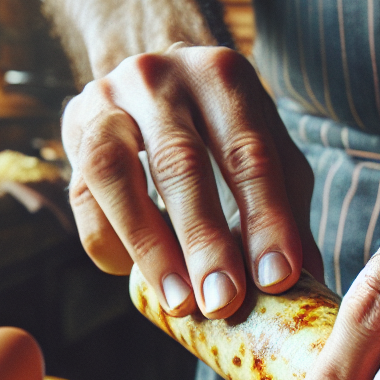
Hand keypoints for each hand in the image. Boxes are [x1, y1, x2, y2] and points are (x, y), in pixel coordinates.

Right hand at [61, 44, 322, 317]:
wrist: (157, 81)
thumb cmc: (224, 131)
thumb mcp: (266, 157)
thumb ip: (286, 213)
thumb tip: (307, 288)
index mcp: (223, 78)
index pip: (249, 153)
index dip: (265, 219)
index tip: (277, 280)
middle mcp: (160, 77)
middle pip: (180, 163)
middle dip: (204, 240)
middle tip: (223, 302)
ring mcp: (105, 98)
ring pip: (114, 173)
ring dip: (148, 245)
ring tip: (179, 302)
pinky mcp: (72, 131)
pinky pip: (81, 196)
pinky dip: (109, 243)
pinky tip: (135, 276)